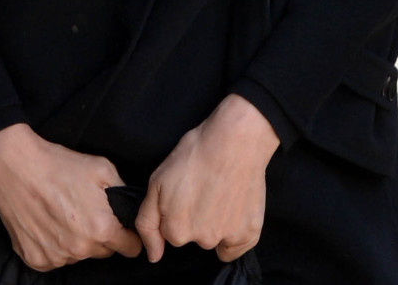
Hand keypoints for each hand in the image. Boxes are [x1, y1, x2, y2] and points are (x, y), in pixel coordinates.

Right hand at [0, 124, 141, 271]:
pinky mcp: (36, 260)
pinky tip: (49, 223)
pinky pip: (55, 259)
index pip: (130, 248)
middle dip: (101, 235)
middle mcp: (80, 249)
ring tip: (64, 213)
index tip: (123, 229)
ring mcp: (57, 257)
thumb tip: (129, 209)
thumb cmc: (60, 165)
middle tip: (87, 211)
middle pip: (103, 252)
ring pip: (79, 255)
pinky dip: (55, 246)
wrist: (18, 167)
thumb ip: (122, 192)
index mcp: (101, 228)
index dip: (129, 237)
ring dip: (77, 241)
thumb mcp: (102, 168)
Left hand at [135, 94, 279, 263]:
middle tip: (203, 188)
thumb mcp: (157, 181)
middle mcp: (201, 240)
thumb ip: (148, 222)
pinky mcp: (249, 233)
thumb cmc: (195, 154)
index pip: (171, 232)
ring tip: (220, 190)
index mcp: (176, 230)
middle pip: (193, 236)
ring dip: (215, 222)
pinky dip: (234, 232)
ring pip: (214, 237)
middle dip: (195, 217)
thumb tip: (153, 256)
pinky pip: (236, 246)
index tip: (186, 191)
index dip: (176, 210)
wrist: (234, 140)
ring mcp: (227, 238)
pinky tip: (233, 206)